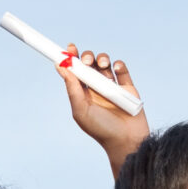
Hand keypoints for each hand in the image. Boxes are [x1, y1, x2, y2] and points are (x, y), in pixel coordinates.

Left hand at [58, 47, 145, 174]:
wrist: (126, 140)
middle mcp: (95, 88)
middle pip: (89, 65)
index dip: (71, 59)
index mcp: (82, 94)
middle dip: (87, 57)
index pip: (75, 72)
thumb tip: (61, 67)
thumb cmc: (100, 129)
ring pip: (105, 64)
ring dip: (102, 59)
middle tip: (86, 60)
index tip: (69, 48)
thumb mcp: (81, 110)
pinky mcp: (127, 87)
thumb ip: (72, 88)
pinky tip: (116, 68)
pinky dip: (119, 65)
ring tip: (102, 65)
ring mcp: (112, 86)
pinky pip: (122, 70)